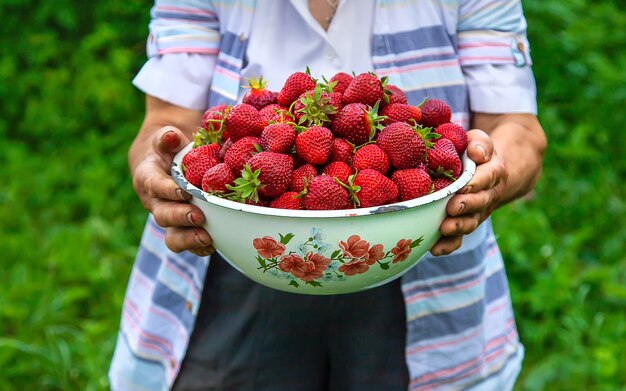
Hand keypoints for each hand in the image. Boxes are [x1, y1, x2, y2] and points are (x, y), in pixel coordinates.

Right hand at [131, 126, 214, 255]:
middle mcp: (156, 202)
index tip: (183, 192)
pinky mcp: (182, 228)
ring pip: (173, 236)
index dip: (167, 191)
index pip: (154, 185)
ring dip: (189, 239)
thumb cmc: (168, 148)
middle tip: (199, 217)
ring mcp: (169, 218)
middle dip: (180, 218)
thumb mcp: (165, 137)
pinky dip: (200, 247)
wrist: (165, 163)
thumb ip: (167, 137)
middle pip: (163, 215)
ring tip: (207, 239)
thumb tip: (170, 136)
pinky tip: (216, 245)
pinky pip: (188, 243)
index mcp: (148, 178)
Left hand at [430, 129, 507, 255]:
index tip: (464, 185)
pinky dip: (448, 245)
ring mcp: (477, 212)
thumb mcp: (479, 140)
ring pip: (470, 222)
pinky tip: (434, 249)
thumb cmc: (475, 151)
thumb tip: (475, 152)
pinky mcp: (465, 223)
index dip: (477, 183)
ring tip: (444, 228)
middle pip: (480, 203)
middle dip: (466, 206)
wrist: (487, 170)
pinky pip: (459, 238)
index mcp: (494, 172)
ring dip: (458, 227)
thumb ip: (480, 143)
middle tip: (452, 207)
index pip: (488, 177)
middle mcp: (489, 195)